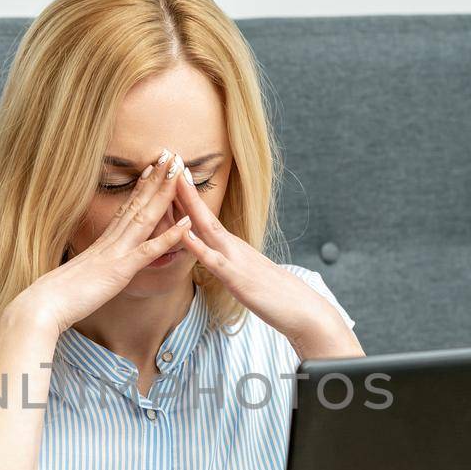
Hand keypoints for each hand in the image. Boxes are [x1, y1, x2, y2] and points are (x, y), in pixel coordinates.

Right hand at [9, 149, 191, 334]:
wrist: (44, 304)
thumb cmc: (57, 296)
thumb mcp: (79, 275)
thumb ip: (91, 266)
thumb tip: (93, 265)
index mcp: (102, 243)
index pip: (125, 209)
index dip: (140, 188)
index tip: (152, 169)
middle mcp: (110, 241)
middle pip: (137, 204)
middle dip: (156, 180)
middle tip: (171, 156)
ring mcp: (116, 253)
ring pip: (144, 217)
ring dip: (164, 195)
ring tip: (179, 173)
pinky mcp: (120, 270)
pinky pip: (148, 251)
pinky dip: (168, 236)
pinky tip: (186, 223)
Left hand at [175, 168, 362, 359]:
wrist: (300, 308)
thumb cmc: (272, 295)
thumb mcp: (245, 274)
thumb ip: (229, 263)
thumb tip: (216, 259)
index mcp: (232, 247)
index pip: (205, 218)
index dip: (188, 196)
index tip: (173, 174)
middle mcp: (232, 246)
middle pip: (203, 213)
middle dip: (184, 189)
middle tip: (169, 161)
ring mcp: (234, 259)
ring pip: (207, 228)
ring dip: (189, 205)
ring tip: (173, 182)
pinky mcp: (237, 278)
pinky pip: (213, 260)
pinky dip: (197, 246)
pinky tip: (184, 234)